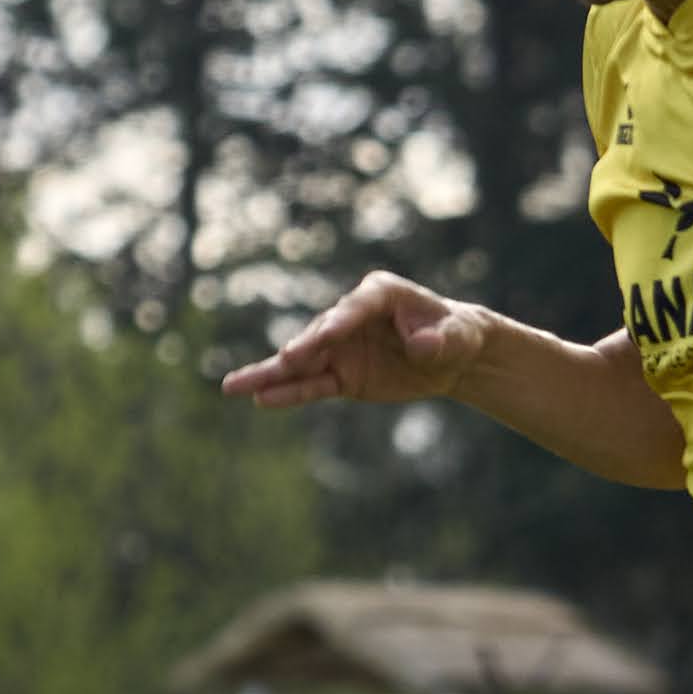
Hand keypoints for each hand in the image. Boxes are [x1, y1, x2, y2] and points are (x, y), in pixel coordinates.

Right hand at [223, 271, 492, 410]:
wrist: (453, 355)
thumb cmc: (457, 333)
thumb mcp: (459, 335)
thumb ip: (441, 339)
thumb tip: (422, 345)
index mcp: (379, 293)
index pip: (355, 307)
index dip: (341, 321)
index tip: (326, 334)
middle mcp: (350, 317)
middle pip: (321, 333)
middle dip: (304, 346)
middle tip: (286, 360)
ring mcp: (341, 348)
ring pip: (303, 363)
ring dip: (272, 374)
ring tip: (234, 386)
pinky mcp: (341, 375)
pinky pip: (312, 386)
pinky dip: (288, 394)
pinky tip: (260, 400)